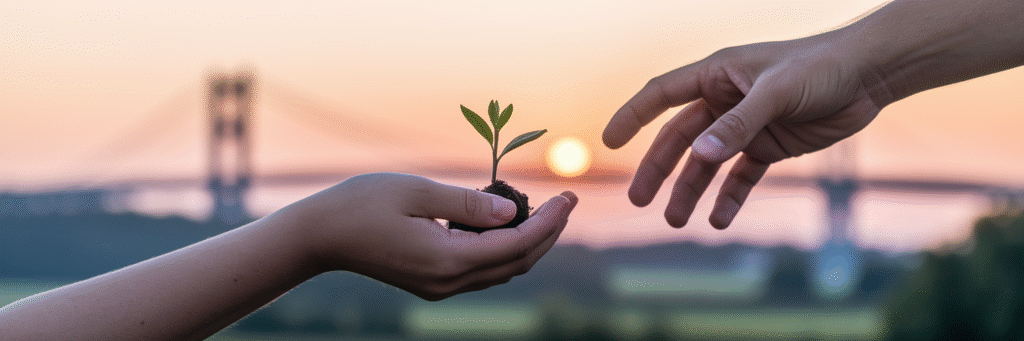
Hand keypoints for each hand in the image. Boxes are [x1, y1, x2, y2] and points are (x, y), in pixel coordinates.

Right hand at [286, 173, 577, 300]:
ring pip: (501, 270)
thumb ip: (468, 202)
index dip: (549, 221)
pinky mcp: (432, 283)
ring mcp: (439, 287)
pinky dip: (503, 248)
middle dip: (548, 233)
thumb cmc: (362, 203)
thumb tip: (513, 211)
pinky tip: (507, 222)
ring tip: (546, 210)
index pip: (516, 244)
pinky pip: (482, 269)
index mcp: (446, 259)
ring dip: (529, 242)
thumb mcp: (417, 191)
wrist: (319, 236)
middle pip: (516, 263)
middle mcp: (448, 281)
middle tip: (567, 202)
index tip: (569, 196)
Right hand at [603, 35, 885, 228]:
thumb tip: (701, 156)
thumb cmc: (821, 67)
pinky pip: (741, 176)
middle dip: (658, 170)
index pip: (662, 95)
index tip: (609, 141)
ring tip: (676, 220)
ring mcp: (746, 125)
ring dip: (690, 190)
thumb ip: (739, 124)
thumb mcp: (778, 92)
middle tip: (640, 201)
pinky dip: (729, 197)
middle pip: (679, 138)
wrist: (870, 76)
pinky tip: (719, 220)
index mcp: (717, 74)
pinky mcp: (769, 145)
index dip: (633, 116)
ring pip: (707, 163)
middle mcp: (725, 100)